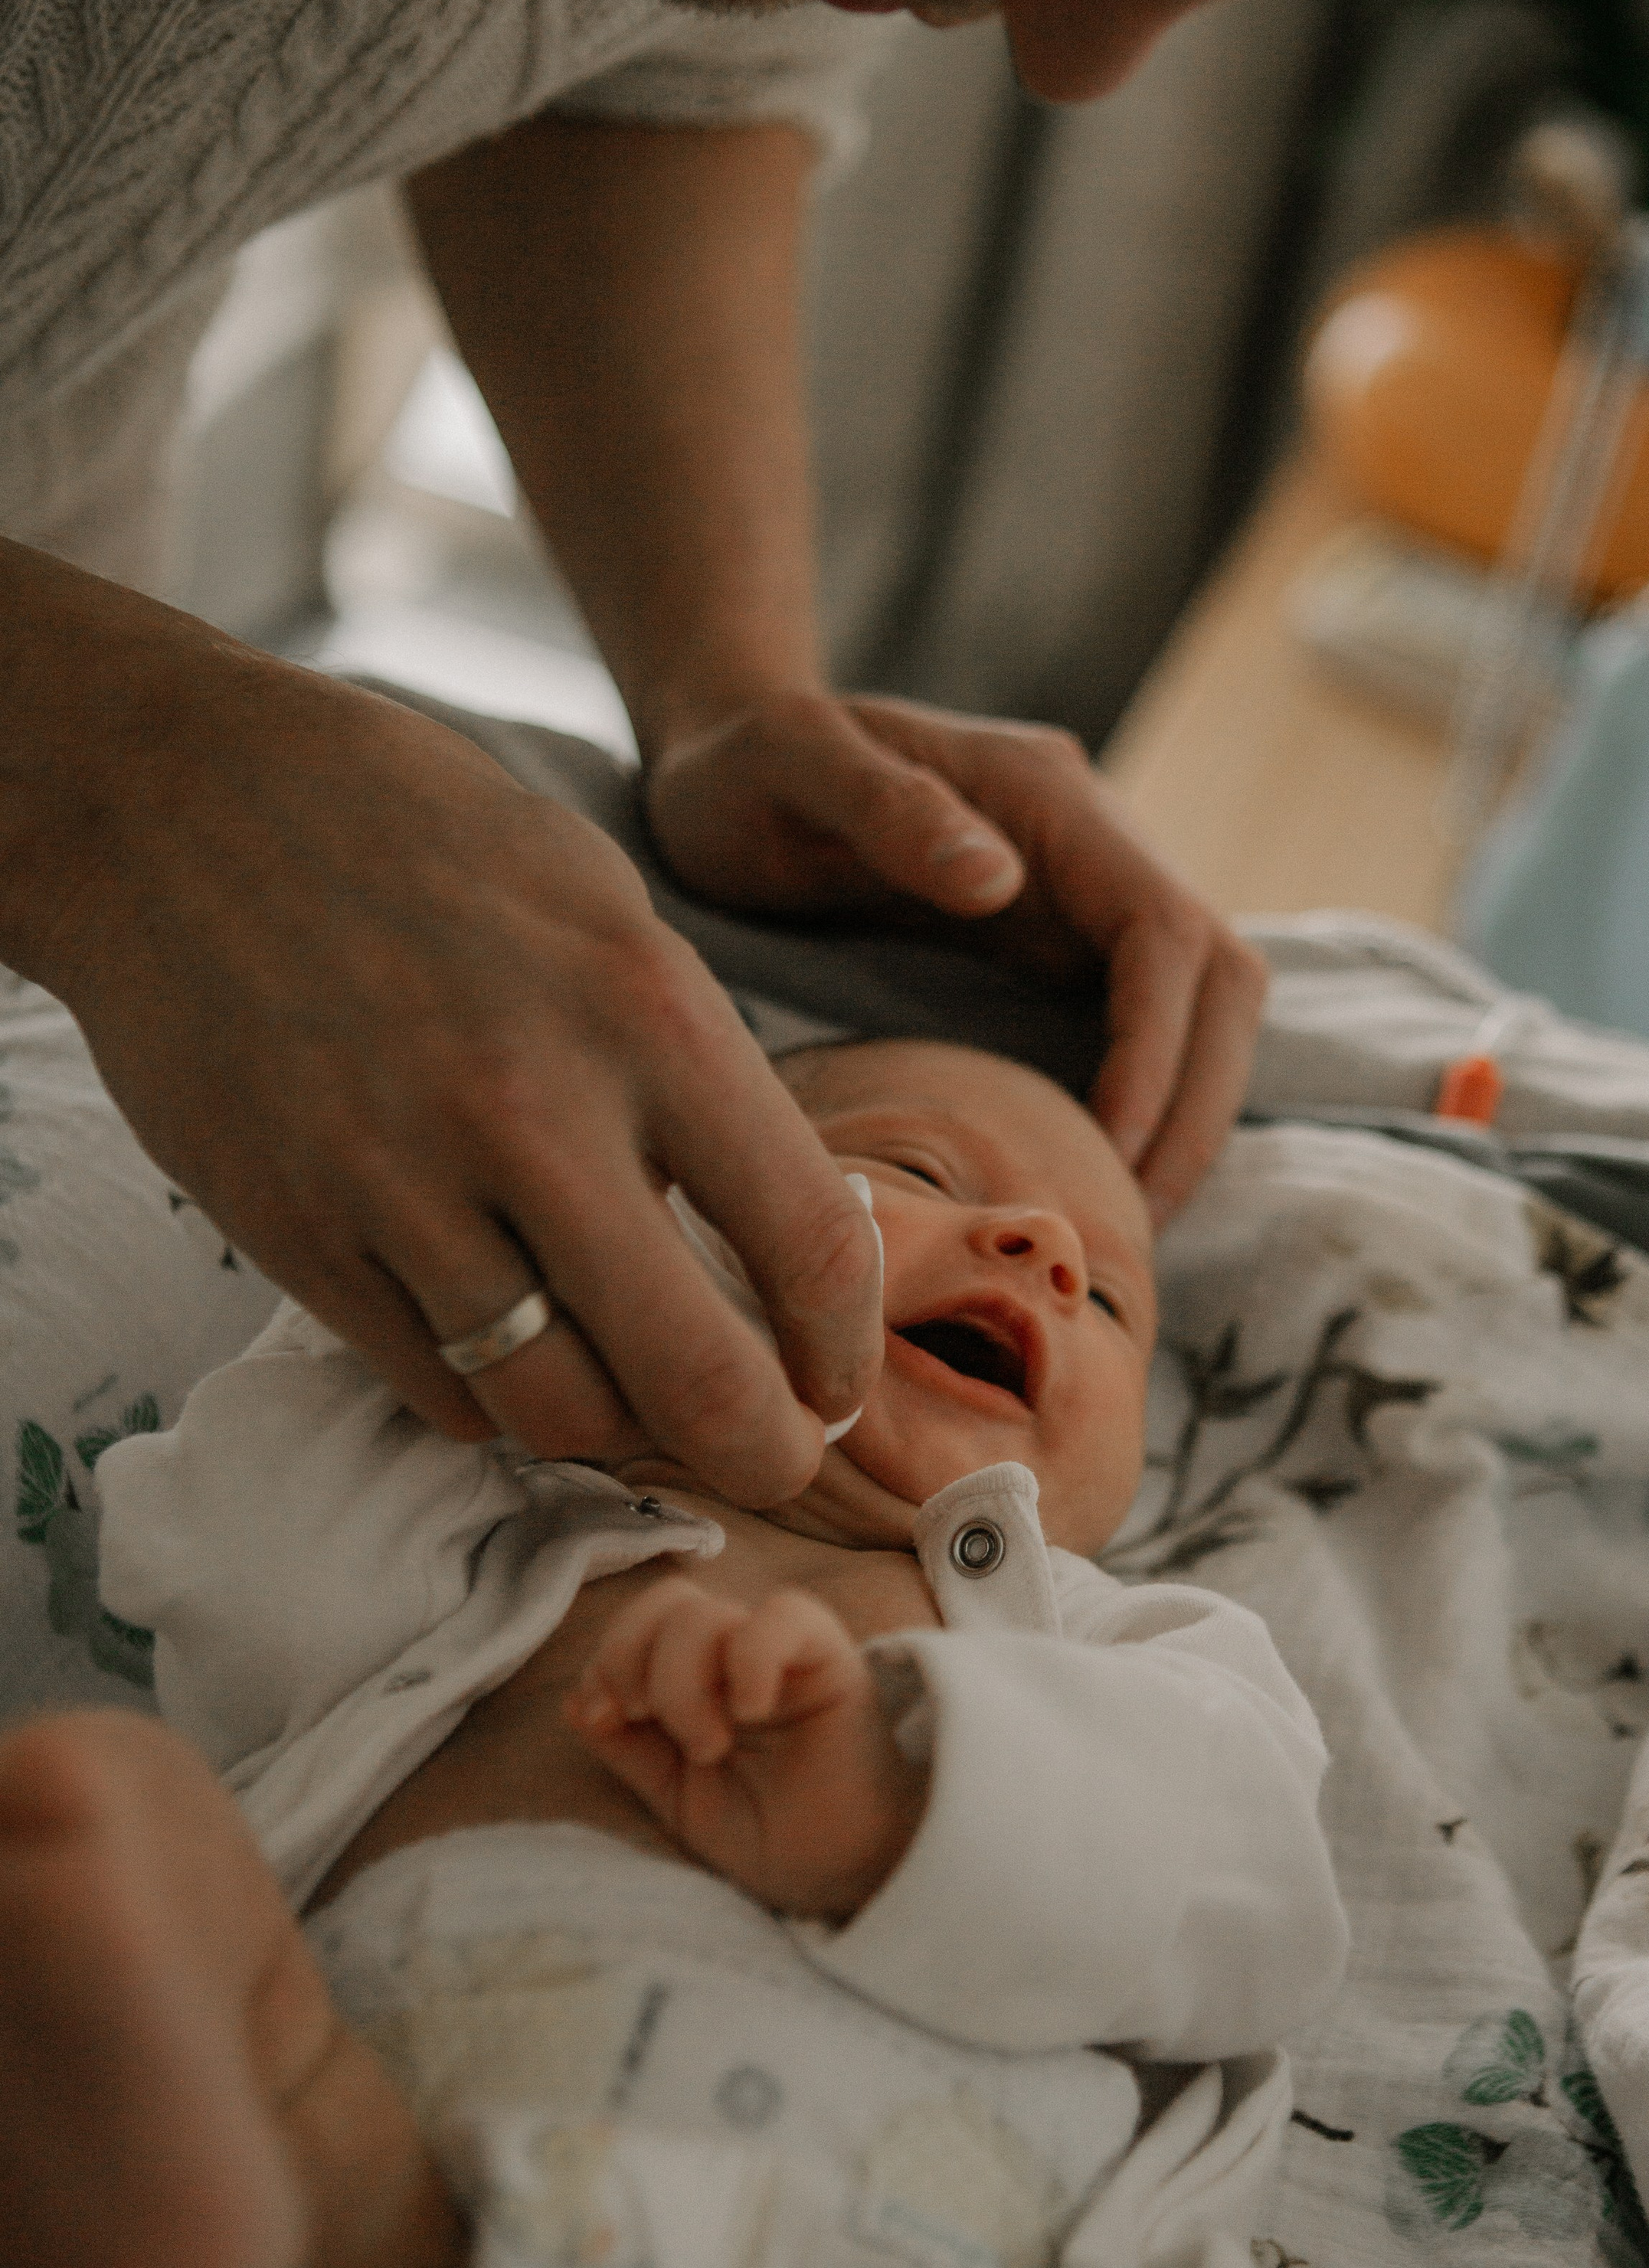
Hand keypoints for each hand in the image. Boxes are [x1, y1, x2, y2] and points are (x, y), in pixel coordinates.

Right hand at [4, 546, 879, 1499]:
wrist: (182, 804)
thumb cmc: (429, 844)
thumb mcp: (613, 915)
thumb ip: (698, 1075)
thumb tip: (784, 1237)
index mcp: (647, 1015)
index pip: (809, 1242)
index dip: (847, 1351)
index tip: (839, 1384)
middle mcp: (532, 1115)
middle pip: (694, 1377)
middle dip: (761, 1454)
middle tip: (774, 1462)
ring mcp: (402, 1188)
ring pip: (556, 1412)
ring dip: (621, 1435)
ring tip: (639, 1405)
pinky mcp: (299, 1238)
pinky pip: (439, 1389)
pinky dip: (498, 1399)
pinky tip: (517, 1351)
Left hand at [564, 1576, 925, 1918]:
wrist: (841, 1877)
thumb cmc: (770, 1837)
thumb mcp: (677, 1799)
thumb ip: (628, 1750)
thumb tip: (575, 1701)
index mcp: (699, 1679)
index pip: (641, 1625)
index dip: (607, 1657)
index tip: (606, 1717)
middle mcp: (737, 1655)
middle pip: (668, 1602)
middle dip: (630, 1655)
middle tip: (645, 1718)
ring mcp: (782, 1653)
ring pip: (707, 1614)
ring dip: (683, 1682)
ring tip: (709, 1746)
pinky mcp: (830, 1658)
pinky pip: (783, 1616)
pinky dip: (749, 1657)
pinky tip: (750, 1710)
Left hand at [645, 689, 1267, 1219]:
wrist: (726, 755)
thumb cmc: (745, 765)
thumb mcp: (792, 767)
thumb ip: (890, 812)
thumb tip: (998, 881)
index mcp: (1047, 797)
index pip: (1165, 930)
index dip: (1158, 1050)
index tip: (1105, 1152)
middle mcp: (1095, 843)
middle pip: (1221, 980)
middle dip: (1196, 1106)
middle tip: (1131, 1225)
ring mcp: (1086, 898)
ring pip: (1202, 1011)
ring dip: (1184, 1117)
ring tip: (1120, 1222)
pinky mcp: (1062, 945)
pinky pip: (1146, 1029)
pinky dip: (1146, 1107)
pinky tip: (1090, 1177)